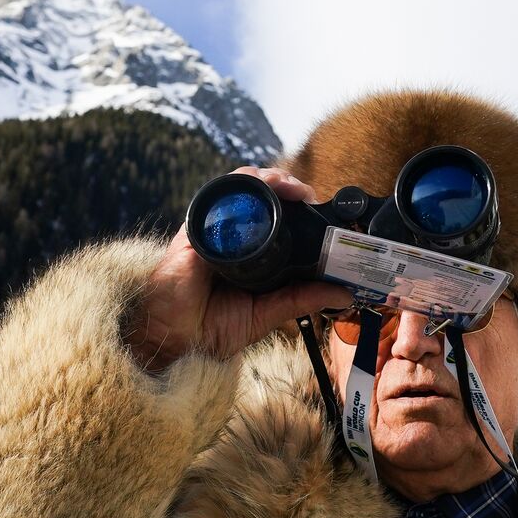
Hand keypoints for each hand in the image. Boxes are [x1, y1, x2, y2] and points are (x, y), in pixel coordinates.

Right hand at [124, 167, 352, 371]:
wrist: (174, 337)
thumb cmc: (212, 327)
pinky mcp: (200, 225)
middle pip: (266, 197)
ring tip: (293, 189)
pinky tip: (264, 183)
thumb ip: (302, 299)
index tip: (324, 214)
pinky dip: (246, 182)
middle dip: (291, 190)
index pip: (281, 220)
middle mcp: (235, 236)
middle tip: (310, 199)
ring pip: (247, 187)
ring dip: (273, 180)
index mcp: (253, 254)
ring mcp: (217, 227)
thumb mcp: (267, 312)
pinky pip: (223, 192)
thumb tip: (344, 294)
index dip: (302, 211)